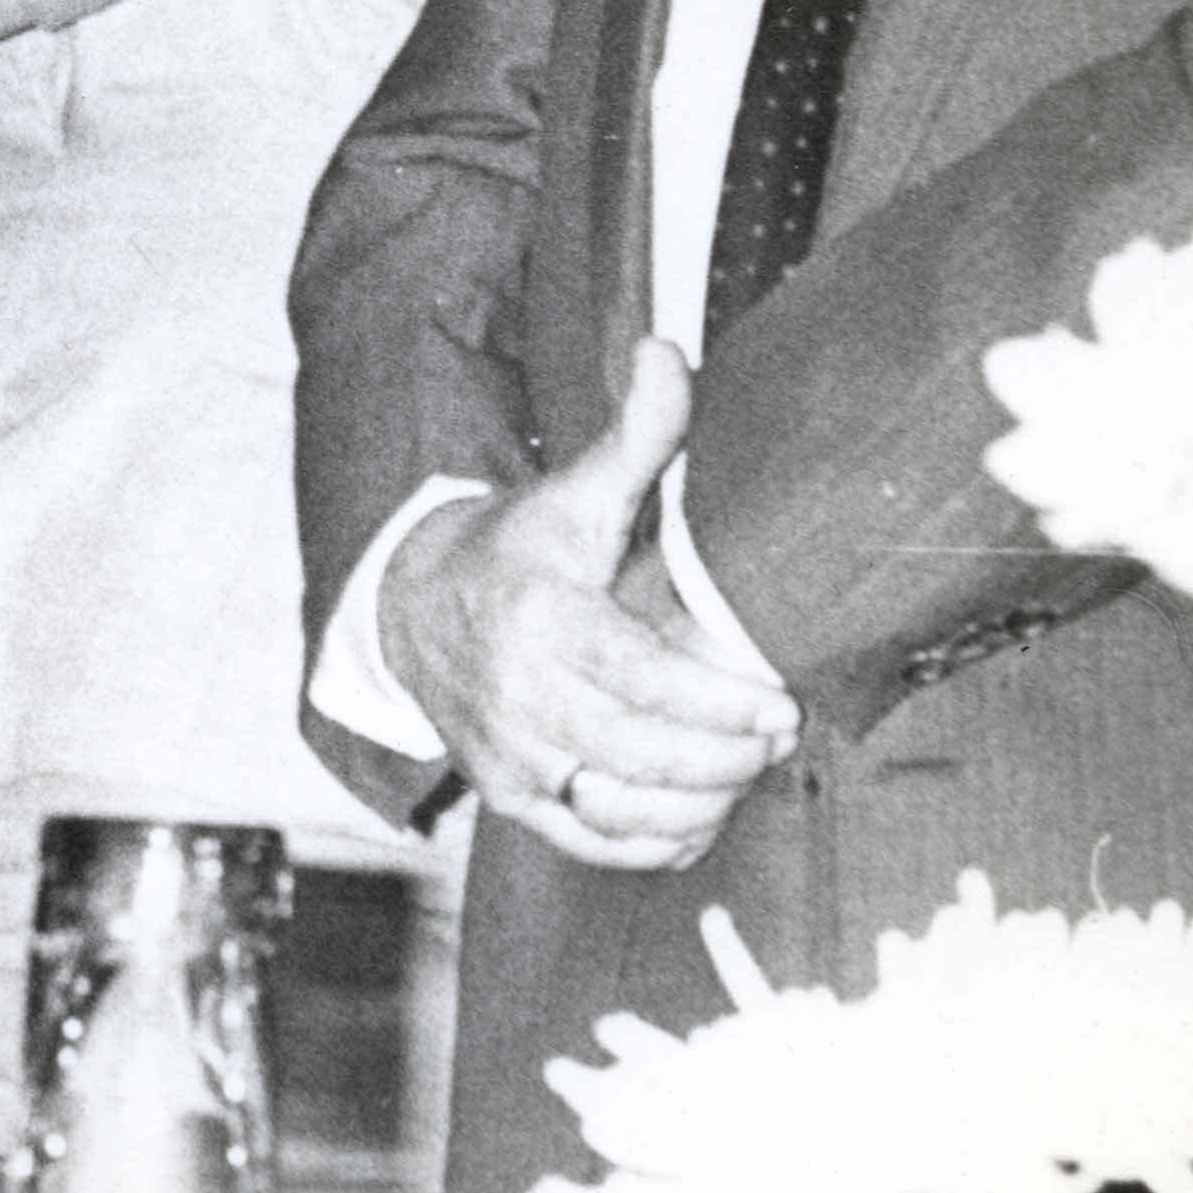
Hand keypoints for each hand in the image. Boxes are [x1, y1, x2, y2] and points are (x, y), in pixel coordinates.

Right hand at [375, 341, 801, 869]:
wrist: (413, 610)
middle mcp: (522, 698)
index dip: (719, 704)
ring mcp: (514, 756)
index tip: (780, 709)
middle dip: (728, 755)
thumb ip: (636, 432)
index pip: (643, 681)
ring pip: (626, 808)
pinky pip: (595, 842)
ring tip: (747, 769)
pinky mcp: (511, 798)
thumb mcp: (572, 490)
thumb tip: (669, 350)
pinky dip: (657, 841)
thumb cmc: (517, 551)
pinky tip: (700, 814)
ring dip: (703, 800)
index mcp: (543, 622)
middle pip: (645, 753)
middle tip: (779, 736)